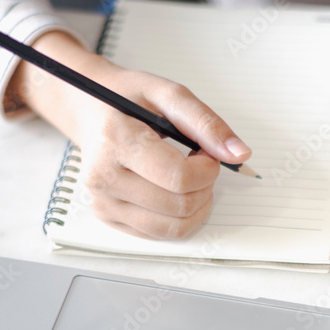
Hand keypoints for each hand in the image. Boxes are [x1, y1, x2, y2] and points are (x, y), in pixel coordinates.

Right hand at [6, 32, 250, 238]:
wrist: (91, 111)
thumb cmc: (127, 100)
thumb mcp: (169, 95)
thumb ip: (207, 123)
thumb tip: (238, 154)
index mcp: (116, 142)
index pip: (178, 177)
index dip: (207, 169)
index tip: (205, 154)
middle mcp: (103, 177)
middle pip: (180, 205)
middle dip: (204, 187)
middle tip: (198, 164)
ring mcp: (103, 201)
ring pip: (173, 227)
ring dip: (196, 206)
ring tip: (188, 179)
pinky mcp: (107, 216)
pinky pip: (160, 234)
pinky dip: (179, 217)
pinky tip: (173, 191)